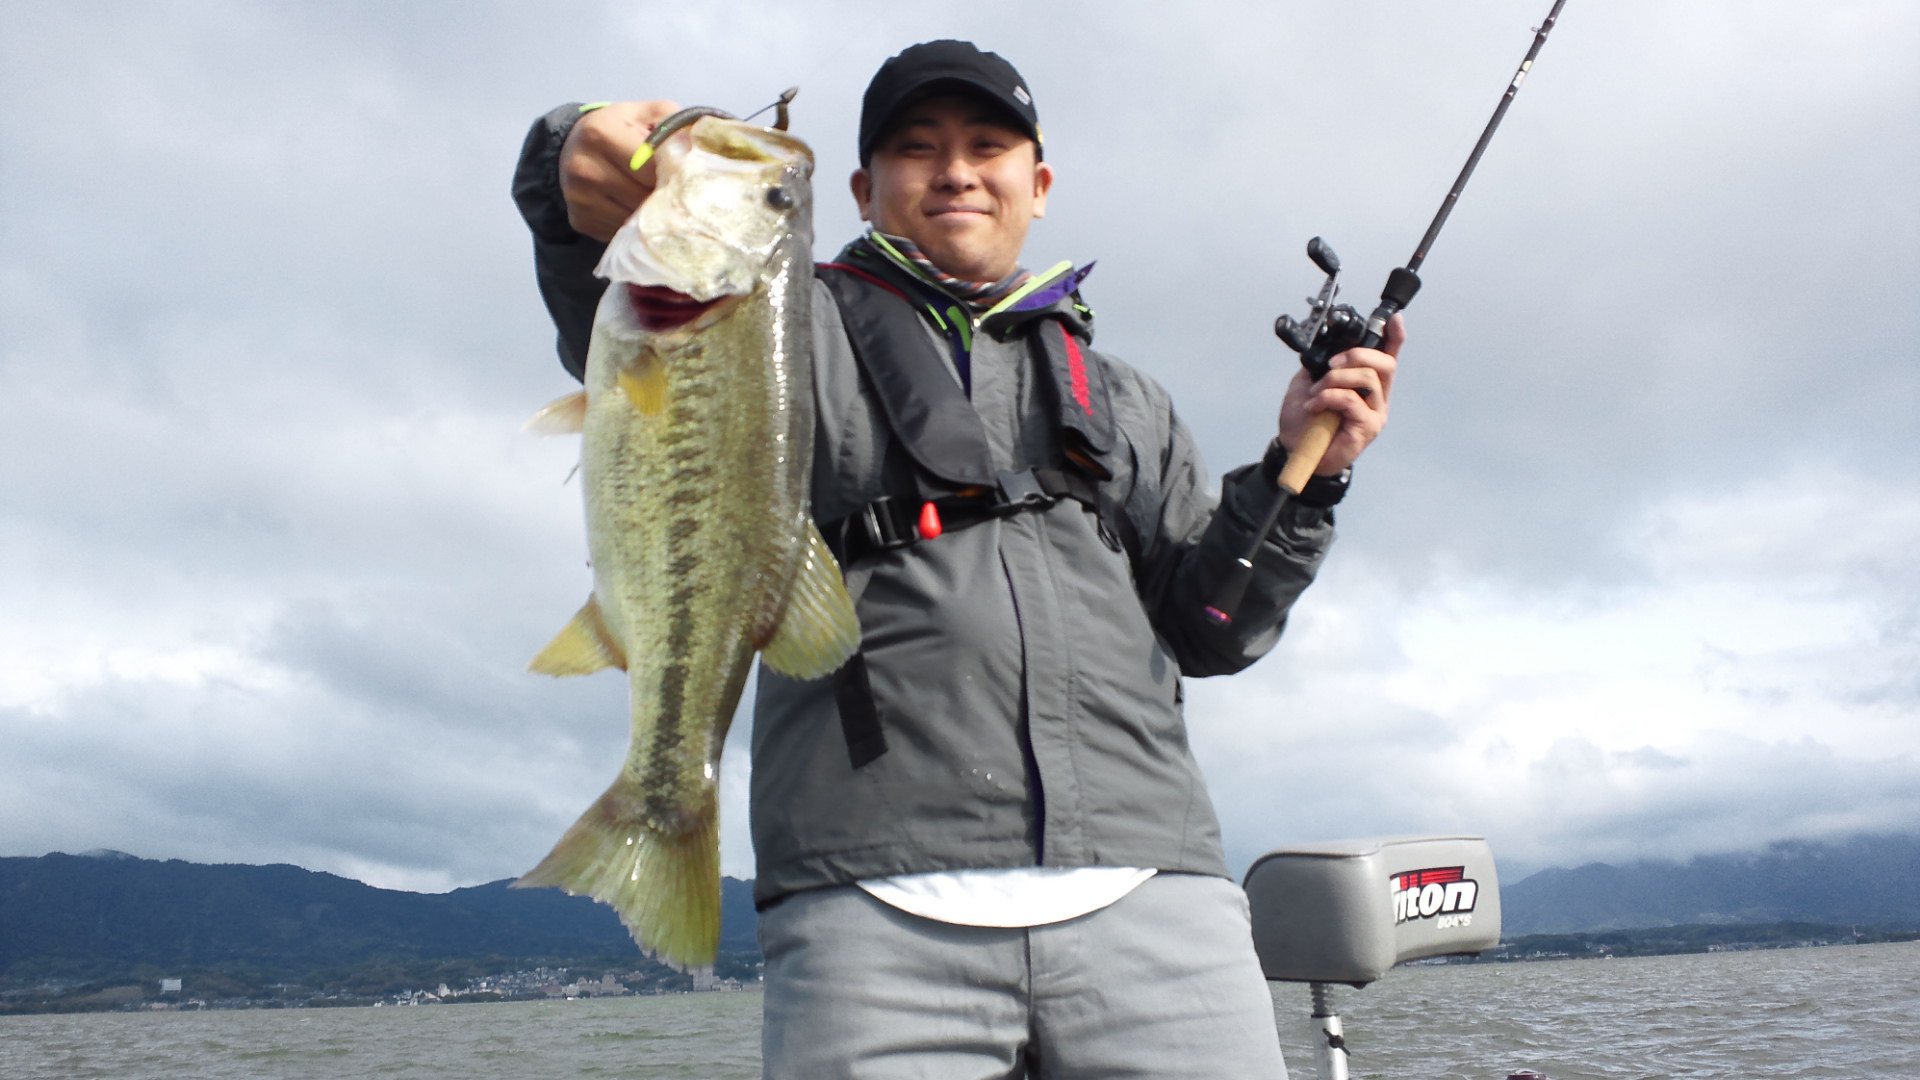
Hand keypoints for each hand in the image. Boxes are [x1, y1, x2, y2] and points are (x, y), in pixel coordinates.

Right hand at [559, 100, 682, 241]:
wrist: (575, 145)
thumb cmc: (621, 129)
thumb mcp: (647, 114)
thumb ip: (675, 125)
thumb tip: (704, 150)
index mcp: (601, 132)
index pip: (651, 167)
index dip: (673, 174)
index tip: (686, 177)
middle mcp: (584, 166)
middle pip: (642, 196)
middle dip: (665, 197)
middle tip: (679, 192)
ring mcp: (579, 198)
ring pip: (634, 219)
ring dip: (653, 215)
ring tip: (660, 201)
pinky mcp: (580, 220)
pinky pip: (621, 232)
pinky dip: (636, 226)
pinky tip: (638, 211)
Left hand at [1275, 313, 1402, 474]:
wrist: (1293, 448)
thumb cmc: (1304, 420)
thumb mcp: (1309, 383)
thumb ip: (1322, 365)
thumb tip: (1326, 346)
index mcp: (1366, 385)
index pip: (1388, 357)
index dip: (1394, 337)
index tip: (1395, 318)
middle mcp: (1377, 397)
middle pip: (1385, 363)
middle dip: (1357, 355)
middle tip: (1332, 364)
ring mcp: (1375, 413)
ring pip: (1368, 379)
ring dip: (1336, 379)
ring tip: (1316, 393)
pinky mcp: (1368, 428)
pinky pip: (1352, 400)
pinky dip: (1329, 397)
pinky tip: (1314, 406)